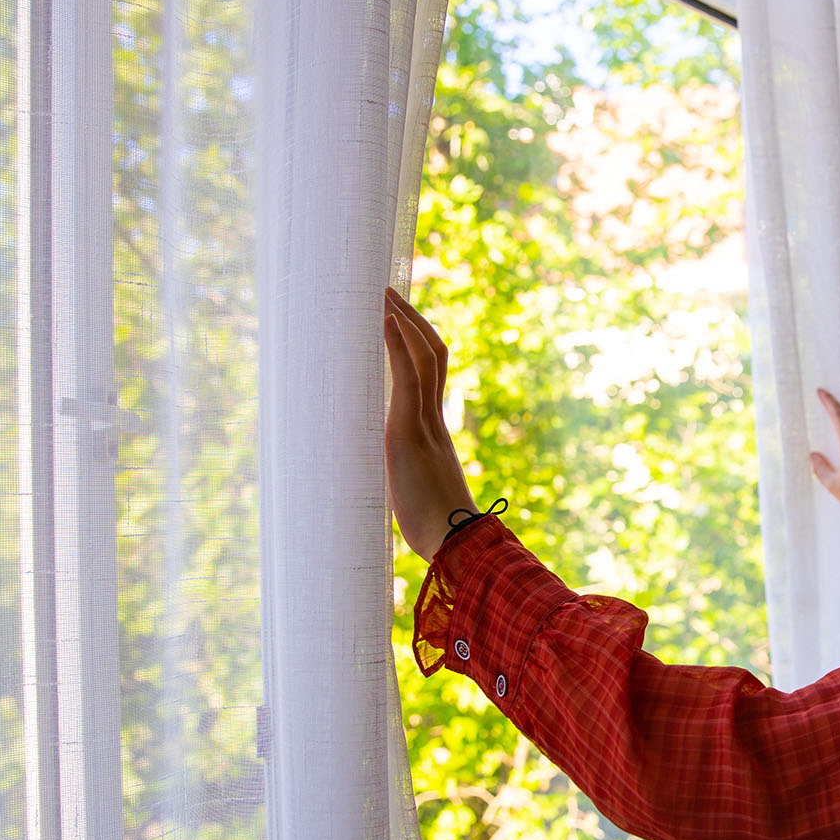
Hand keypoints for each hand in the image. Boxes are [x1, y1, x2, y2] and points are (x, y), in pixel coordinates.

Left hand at [384, 286, 479, 560]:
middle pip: (432, 355)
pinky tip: (385, 320)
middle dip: (412, 321)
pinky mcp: (408, 432)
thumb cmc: (440, 534)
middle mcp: (434, 420)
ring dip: (403, 321)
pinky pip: (407, 378)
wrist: (455, 545)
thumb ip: (411, 484)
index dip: (418, 346)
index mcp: (436, 433)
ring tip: (384, 294)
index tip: (402, 322)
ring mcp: (424, 423)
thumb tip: (400, 494)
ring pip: (422, 357)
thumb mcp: (418, 499)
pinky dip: (397, 345)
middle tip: (391, 294)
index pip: (431, 377)